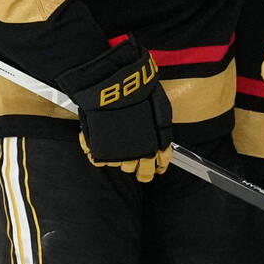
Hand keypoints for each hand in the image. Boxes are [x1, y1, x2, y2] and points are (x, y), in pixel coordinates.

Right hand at [55, 38, 172, 182]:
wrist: (116, 90)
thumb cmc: (139, 94)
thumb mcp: (160, 109)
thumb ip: (160, 129)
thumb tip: (162, 140)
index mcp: (158, 143)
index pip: (163, 162)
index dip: (160, 166)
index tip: (158, 167)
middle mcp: (141, 153)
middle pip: (144, 173)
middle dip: (144, 171)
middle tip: (141, 169)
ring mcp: (121, 154)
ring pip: (123, 167)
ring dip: (123, 160)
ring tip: (120, 148)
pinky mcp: (101, 152)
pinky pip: (102, 162)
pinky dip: (102, 156)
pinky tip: (103, 146)